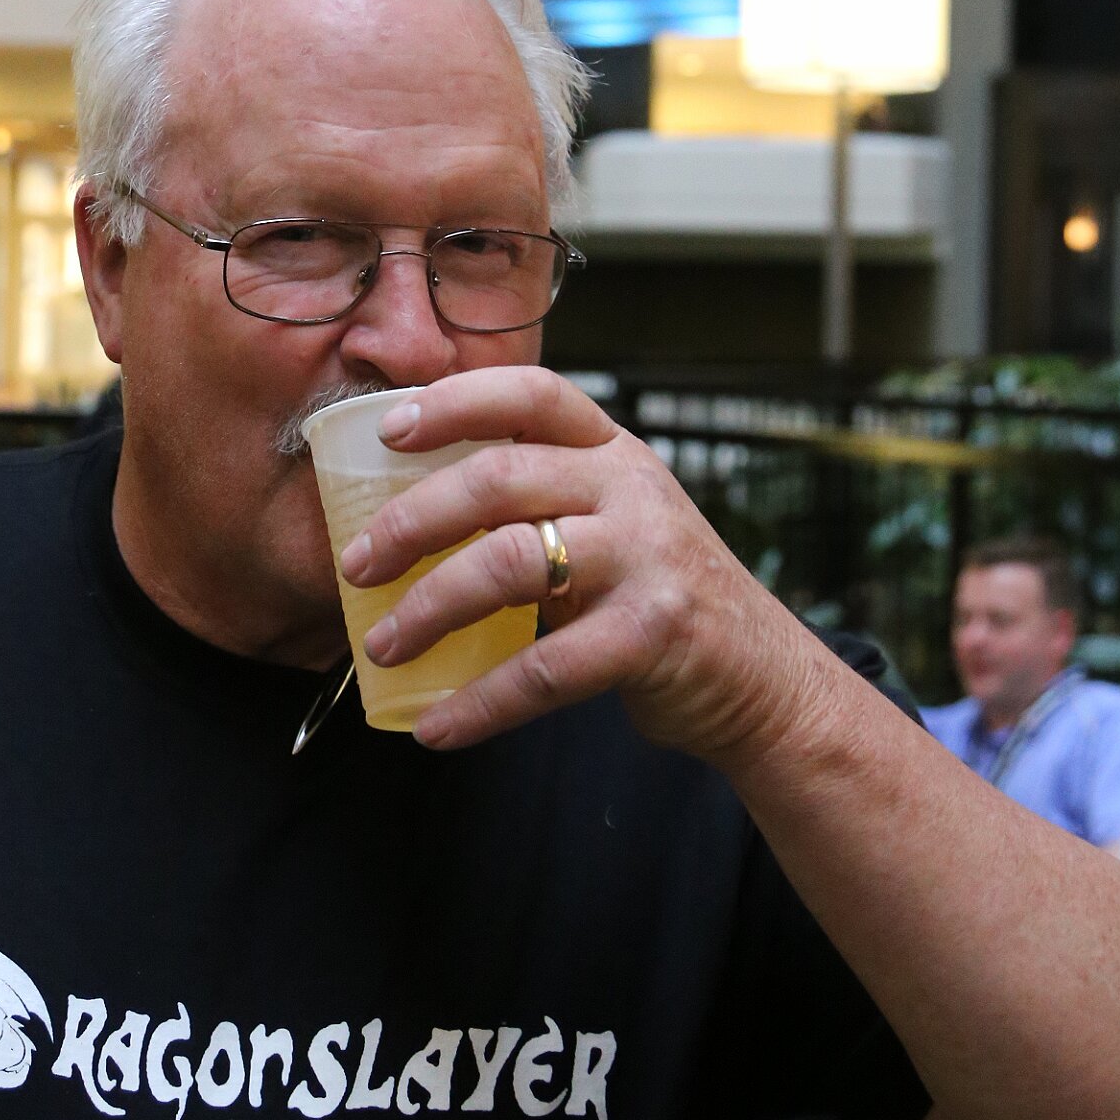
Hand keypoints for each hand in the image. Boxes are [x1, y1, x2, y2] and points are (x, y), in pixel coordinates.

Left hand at [337, 367, 843, 762]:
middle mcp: (632, 490)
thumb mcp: (612, 523)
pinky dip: (480, 703)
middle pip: (500, 477)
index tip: (390, 429)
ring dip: (430, 609)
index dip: (457, 400)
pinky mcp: (652, 635)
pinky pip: (544, 669)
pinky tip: (437, 726)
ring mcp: (647, 559)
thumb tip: (409, 514)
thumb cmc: (659, 597)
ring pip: (510, 563)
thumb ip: (540, 503)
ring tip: (382, 646)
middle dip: (412, 521)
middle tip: (357, 564)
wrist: (761, 679)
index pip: (534, 394)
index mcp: (613, 452)